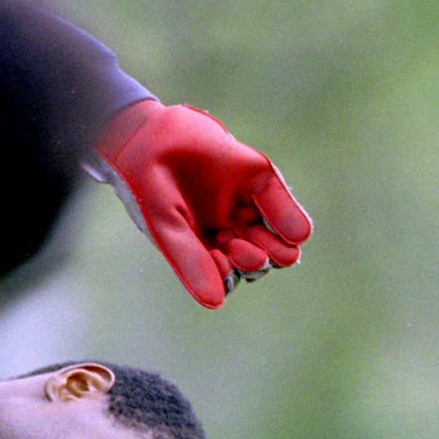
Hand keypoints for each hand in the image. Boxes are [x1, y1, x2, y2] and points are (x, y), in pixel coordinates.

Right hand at [94, 100, 313, 308]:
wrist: (145, 134)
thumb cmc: (147, 186)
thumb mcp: (168, 226)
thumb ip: (192, 261)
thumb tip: (217, 304)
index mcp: (203, 245)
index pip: (228, 272)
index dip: (230, 274)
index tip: (223, 263)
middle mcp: (227, 228)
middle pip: (255, 257)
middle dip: (255, 262)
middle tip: (249, 256)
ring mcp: (245, 204)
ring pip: (272, 238)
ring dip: (276, 251)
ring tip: (264, 250)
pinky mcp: (259, 178)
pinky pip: (281, 204)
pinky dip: (289, 221)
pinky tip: (293, 234)